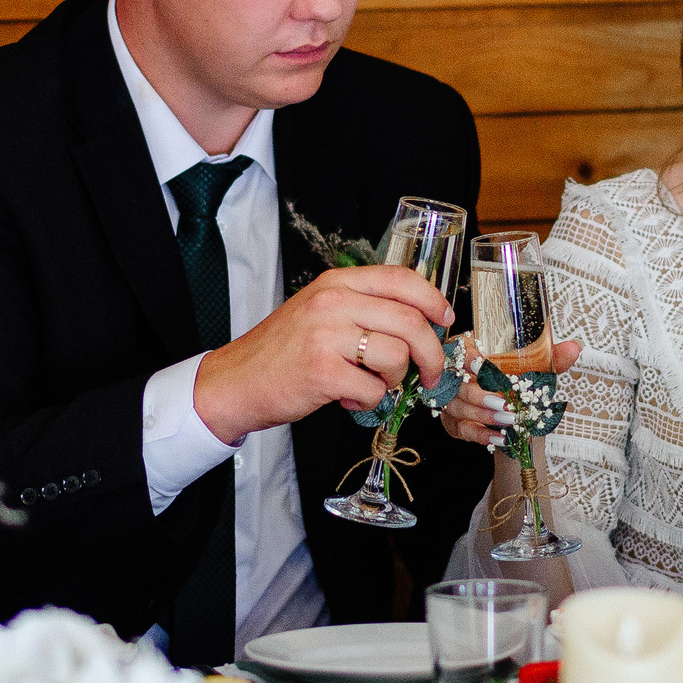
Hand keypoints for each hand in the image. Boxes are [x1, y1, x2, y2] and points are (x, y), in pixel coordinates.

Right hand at [194, 265, 455, 444]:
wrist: (237, 382)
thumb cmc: (283, 351)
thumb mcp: (320, 312)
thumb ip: (363, 308)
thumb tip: (420, 323)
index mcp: (336, 283)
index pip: (401, 279)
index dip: (432, 300)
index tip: (444, 320)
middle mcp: (332, 303)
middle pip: (410, 321)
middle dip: (431, 354)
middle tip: (429, 374)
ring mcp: (326, 336)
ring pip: (397, 357)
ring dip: (393, 380)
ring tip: (369, 384)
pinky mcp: (322, 372)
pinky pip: (374, 390)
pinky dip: (369, 402)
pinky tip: (348, 399)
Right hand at [437, 336, 583, 447]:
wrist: (518, 414)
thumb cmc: (521, 382)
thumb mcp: (538, 369)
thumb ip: (553, 358)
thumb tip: (574, 348)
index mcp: (473, 348)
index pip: (461, 349)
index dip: (469, 358)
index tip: (484, 366)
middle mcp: (456, 371)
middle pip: (457, 382)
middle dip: (480, 395)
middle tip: (506, 404)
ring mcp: (451, 397)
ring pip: (456, 406)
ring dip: (483, 415)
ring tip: (509, 421)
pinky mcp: (452, 420)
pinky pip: (459, 428)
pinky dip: (479, 434)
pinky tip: (498, 438)